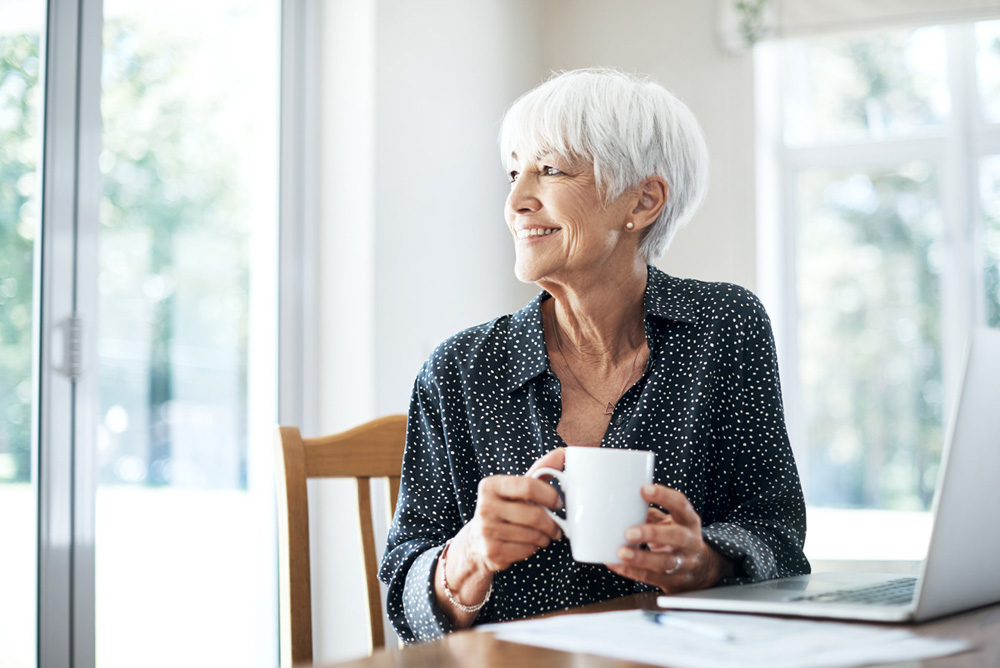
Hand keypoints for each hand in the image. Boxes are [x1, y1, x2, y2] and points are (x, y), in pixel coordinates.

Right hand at [436, 448, 564, 626]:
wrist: (476, 542)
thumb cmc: (503, 509)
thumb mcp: (516, 489)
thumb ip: (540, 471)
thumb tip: (563, 453)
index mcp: (491, 486)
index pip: (529, 486)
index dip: (550, 495)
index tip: (558, 502)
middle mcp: (485, 506)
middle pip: (534, 515)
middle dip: (552, 523)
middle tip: (557, 526)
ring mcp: (486, 531)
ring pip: (533, 535)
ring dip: (545, 537)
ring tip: (543, 535)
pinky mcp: (492, 552)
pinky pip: (526, 550)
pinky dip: (534, 548)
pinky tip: (529, 544)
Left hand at [605, 484, 733, 592]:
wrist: (702, 569)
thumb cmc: (678, 538)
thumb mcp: (672, 522)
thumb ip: (651, 514)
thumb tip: (623, 505)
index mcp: (689, 521)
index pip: (681, 505)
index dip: (664, 496)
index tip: (643, 490)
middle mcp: (691, 541)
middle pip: (676, 536)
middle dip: (652, 534)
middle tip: (629, 532)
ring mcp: (685, 563)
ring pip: (665, 562)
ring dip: (641, 558)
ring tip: (621, 552)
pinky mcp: (675, 581)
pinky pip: (652, 578)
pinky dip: (632, 571)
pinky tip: (616, 564)